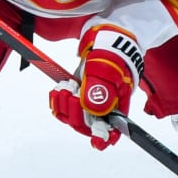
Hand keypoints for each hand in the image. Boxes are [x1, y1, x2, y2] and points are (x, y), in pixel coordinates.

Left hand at [48, 25, 142, 149]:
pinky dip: (59, 100)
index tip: (97, 142)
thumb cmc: (111, 51)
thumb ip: (100, 89)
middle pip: (88, 123)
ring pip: (74, 116)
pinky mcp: (78, 91)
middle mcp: (105, 104)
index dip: (105, 137)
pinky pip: (65, 105)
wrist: (104, 34)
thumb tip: (94, 110)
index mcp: (118, 102)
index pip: (114, 128)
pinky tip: (60, 89)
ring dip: (65, 106)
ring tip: (64, 89)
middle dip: (76, 113)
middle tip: (71, 95)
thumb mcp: (107, 68)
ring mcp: (90, 98)